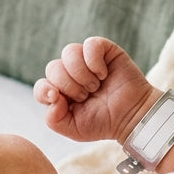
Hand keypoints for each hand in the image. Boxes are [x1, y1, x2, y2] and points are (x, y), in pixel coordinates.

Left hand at [35, 36, 159, 143]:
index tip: (56, 97)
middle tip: (87, 96)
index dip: (45, 90)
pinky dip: (94, 61)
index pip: (42, 85)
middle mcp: (71, 73)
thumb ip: (54, 118)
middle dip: (69, 85)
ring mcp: (86, 60)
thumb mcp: (73, 129)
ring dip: (81, 73)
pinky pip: (89, 45)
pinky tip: (103, 74)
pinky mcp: (103, 50)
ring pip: (68, 52)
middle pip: (53, 67)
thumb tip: (52, 96)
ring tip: (95, 86)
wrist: (131, 116)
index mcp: (61, 92)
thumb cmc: (103, 122)